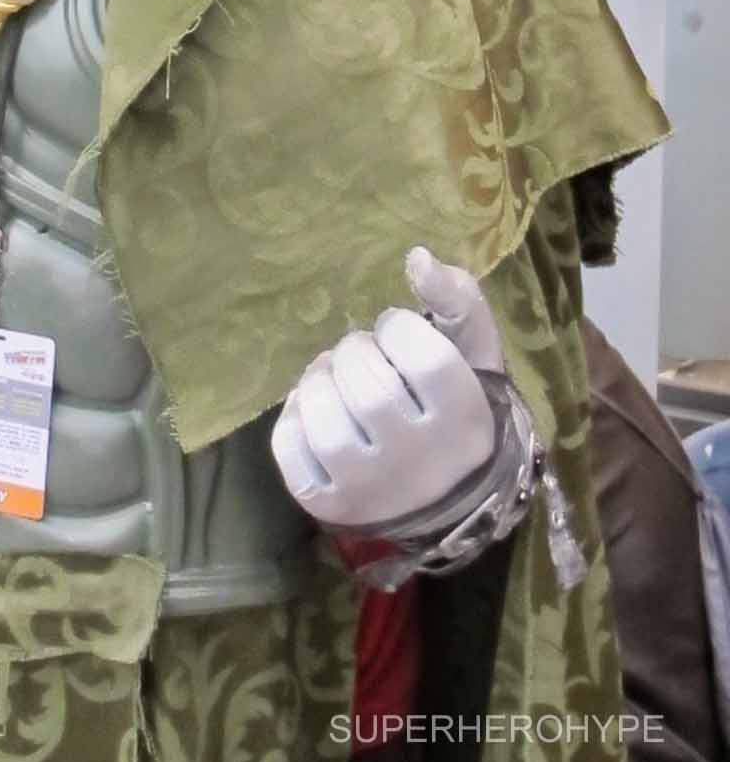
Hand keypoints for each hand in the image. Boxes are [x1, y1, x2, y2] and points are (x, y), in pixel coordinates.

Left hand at [271, 247, 502, 529]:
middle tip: (362, 353)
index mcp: (464, 423)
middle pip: (369, 388)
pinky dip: (293, 417)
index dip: (398, 328)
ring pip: (325, 418)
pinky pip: (290, 447)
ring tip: (335, 377)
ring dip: (320, 379)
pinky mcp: (328, 505)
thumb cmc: (454, 412)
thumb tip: (417, 256)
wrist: (443, 499)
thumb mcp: (472, 356)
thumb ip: (457, 300)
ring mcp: (371, 489)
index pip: (424, 358)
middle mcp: (420, 463)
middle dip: (356, 351)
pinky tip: (314, 411)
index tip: (396, 330)